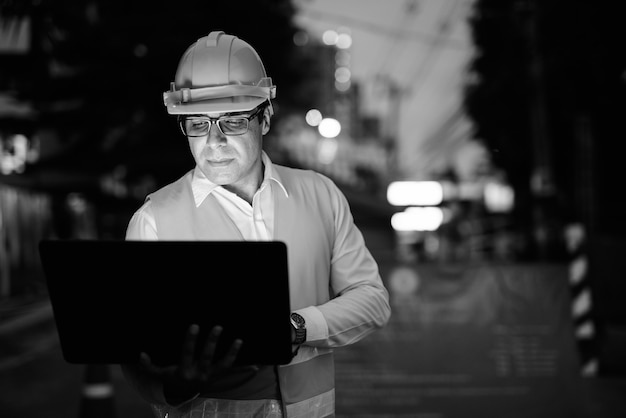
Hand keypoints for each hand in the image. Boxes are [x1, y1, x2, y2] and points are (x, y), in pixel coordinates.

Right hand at [138, 324, 254, 402]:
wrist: (186, 392)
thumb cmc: (173, 377)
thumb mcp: (160, 374)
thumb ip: (150, 365)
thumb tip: (140, 354)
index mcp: (185, 370)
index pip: (187, 353)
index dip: (190, 340)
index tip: (194, 325)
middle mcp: (200, 373)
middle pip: (207, 357)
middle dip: (213, 342)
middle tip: (218, 326)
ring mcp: (213, 375)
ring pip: (225, 365)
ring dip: (233, 353)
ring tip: (239, 340)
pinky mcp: (221, 376)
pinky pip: (234, 372)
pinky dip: (245, 369)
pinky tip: (257, 365)